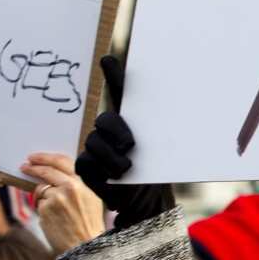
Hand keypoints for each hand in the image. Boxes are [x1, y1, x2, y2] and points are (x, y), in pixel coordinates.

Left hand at [22, 152, 105, 252]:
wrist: (86, 245)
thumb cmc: (89, 223)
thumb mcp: (91, 198)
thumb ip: (76, 184)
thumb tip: (54, 175)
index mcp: (82, 183)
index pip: (61, 161)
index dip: (45, 157)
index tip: (35, 157)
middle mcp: (68, 188)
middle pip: (45, 171)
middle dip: (33, 168)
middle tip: (24, 166)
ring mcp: (55, 199)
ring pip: (41, 191)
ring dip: (44, 198)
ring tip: (58, 213)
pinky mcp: (45, 210)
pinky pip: (40, 205)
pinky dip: (44, 211)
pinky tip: (55, 220)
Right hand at [74, 55, 175, 228]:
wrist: (144, 200)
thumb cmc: (154, 173)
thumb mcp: (162, 152)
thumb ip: (161, 135)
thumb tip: (172, 119)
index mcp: (129, 122)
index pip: (119, 92)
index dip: (113, 75)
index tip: (108, 59)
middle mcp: (109, 130)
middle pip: (106, 119)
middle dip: (117, 131)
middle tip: (130, 145)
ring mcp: (95, 145)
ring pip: (95, 142)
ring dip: (114, 159)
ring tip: (127, 169)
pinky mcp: (86, 164)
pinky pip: (87, 161)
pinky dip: (102, 170)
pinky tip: (112, 178)